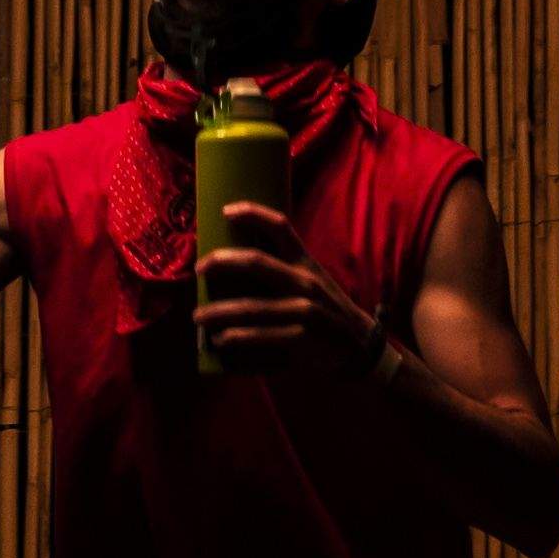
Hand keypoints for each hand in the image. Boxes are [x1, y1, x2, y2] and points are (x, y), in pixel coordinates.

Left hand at [194, 192, 378, 377]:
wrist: (360, 347)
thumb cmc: (326, 311)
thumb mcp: (312, 282)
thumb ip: (283, 271)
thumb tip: (235, 265)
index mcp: (306, 263)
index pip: (280, 227)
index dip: (253, 214)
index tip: (227, 210)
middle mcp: (305, 282)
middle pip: (255, 263)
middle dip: (221, 262)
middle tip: (199, 268)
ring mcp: (305, 310)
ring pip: (251, 306)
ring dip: (219, 311)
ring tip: (198, 316)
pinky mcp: (302, 338)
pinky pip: (262, 336)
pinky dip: (237, 338)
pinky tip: (221, 340)